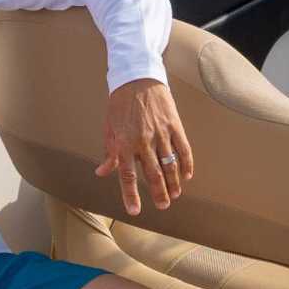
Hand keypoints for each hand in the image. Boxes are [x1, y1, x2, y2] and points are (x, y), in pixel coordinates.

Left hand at [96, 78, 193, 215]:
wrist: (137, 77)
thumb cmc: (119, 103)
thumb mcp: (109, 128)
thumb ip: (108, 153)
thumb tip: (102, 172)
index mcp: (124, 143)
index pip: (127, 175)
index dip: (131, 195)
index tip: (135, 211)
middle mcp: (143, 141)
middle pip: (153, 174)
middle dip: (159, 193)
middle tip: (163, 206)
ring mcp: (161, 133)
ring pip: (170, 165)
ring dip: (174, 183)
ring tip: (175, 195)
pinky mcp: (174, 125)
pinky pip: (183, 148)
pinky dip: (186, 164)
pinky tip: (186, 175)